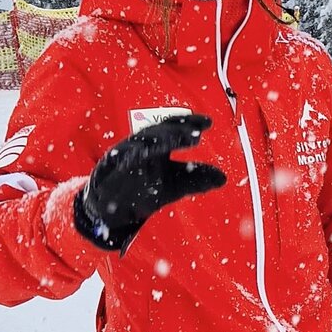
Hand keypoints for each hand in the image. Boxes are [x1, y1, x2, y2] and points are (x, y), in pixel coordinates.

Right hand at [73, 114, 225, 252]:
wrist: (111, 209)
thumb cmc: (144, 189)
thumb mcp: (174, 186)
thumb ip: (196, 180)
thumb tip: (223, 178)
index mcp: (158, 145)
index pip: (174, 128)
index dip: (190, 123)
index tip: (209, 122)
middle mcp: (141, 145)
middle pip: (159, 132)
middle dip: (177, 131)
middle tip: (195, 133)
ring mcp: (124, 155)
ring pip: (140, 142)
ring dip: (158, 139)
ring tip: (177, 139)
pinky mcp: (108, 168)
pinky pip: (118, 160)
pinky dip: (130, 156)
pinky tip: (142, 154)